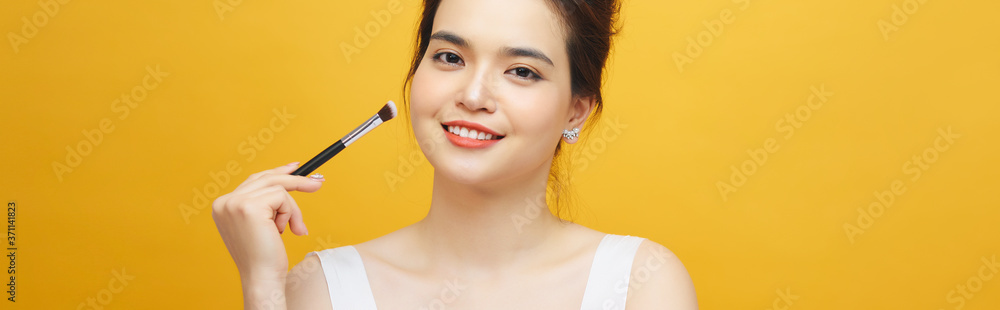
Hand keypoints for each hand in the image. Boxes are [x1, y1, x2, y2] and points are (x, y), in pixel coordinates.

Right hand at [212, 162, 323, 283]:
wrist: (262, 277)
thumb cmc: (264, 256)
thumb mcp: (261, 224)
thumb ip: (266, 203)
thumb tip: (292, 180)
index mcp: (223, 205)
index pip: (253, 180)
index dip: (277, 172)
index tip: (296, 167)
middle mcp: (225, 202)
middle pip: (266, 178)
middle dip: (295, 180)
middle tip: (317, 183)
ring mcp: (235, 203)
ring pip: (277, 187)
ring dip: (291, 210)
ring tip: (292, 229)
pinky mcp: (249, 207)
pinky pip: (282, 196)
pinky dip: (290, 213)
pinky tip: (283, 231)